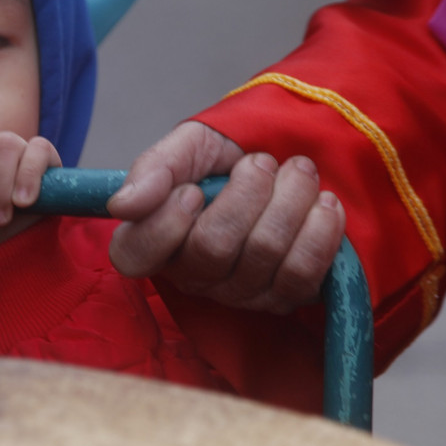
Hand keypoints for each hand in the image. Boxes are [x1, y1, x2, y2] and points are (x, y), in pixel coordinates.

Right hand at [107, 121, 344, 313]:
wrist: (285, 161)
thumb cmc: (225, 158)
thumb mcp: (187, 147)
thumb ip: (154, 168)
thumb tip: (122, 205)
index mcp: (153, 240)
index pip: (136, 256)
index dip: (166, 224)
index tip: (194, 189)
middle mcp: (192, 275)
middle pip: (212, 248)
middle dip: (248, 192)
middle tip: (261, 161)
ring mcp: (238, 293)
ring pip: (263, 255)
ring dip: (291, 200)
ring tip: (299, 170)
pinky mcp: (282, 298)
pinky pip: (303, 275)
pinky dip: (320, 231)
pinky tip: (324, 203)